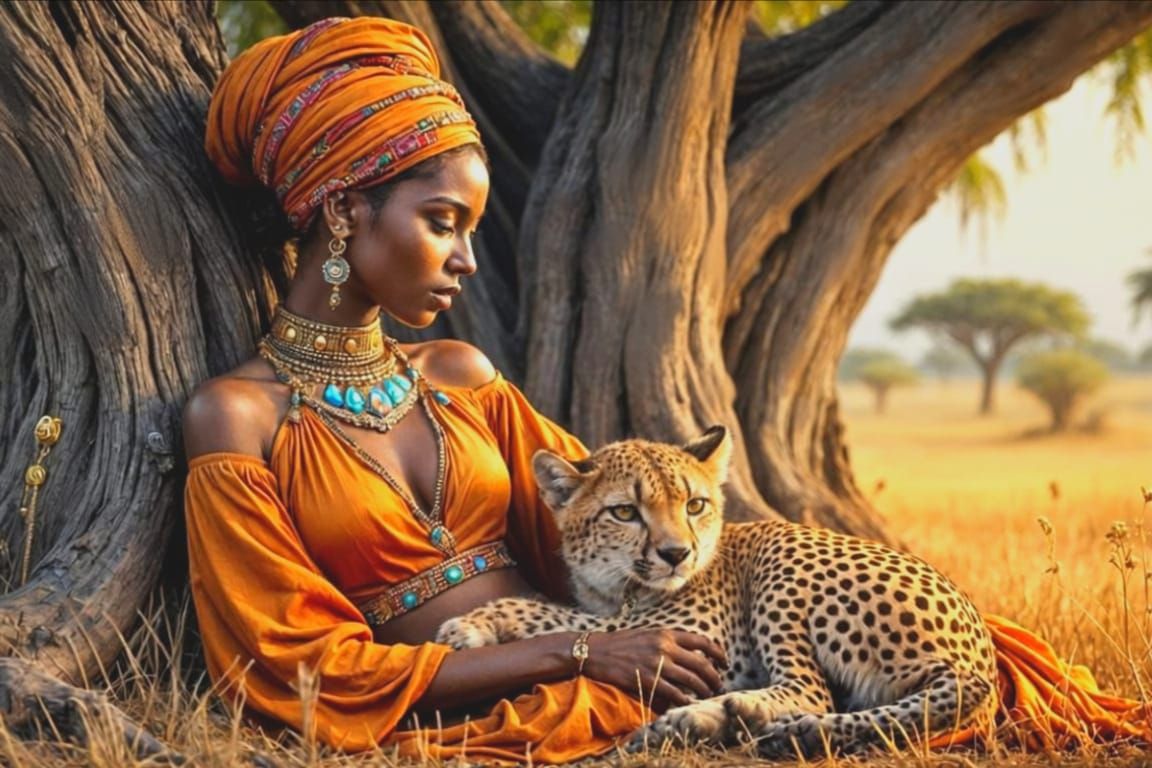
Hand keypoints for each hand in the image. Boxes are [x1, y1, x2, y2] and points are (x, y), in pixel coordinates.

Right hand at [580, 628, 727, 708]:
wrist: (596, 651)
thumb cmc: (622, 643)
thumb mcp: (648, 634)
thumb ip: (669, 641)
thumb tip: (691, 652)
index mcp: (666, 633)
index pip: (702, 641)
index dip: (718, 653)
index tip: (725, 662)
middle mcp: (665, 647)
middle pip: (701, 663)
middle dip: (714, 677)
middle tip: (719, 685)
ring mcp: (656, 664)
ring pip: (692, 680)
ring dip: (703, 690)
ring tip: (707, 695)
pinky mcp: (647, 680)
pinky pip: (674, 694)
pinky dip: (685, 700)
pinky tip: (688, 704)